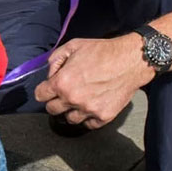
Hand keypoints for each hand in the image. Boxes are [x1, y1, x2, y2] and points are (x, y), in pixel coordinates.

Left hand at [33, 34, 155, 128]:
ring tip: (82, 98)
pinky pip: (88, 124)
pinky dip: (89, 117)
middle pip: (52, 110)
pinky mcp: (103, 116)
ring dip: (72, 110)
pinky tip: (93, 104)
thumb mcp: (74, 45)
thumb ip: (55, 59)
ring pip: (69, 119)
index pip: (40, 96)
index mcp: (62, 82)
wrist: (131, 60)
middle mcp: (73, 99)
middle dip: (56, 101)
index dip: (44, 90)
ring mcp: (88, 110)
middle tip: (66, 93)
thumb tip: (50, 74)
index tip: (49, 89)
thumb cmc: (105, 51)